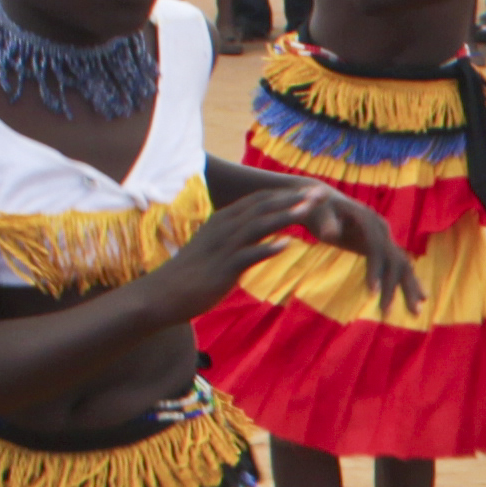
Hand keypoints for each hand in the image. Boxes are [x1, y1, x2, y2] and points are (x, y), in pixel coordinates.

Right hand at [175, 182, 409, 315]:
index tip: (312, 191)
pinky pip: (247, 255)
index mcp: (224, 221)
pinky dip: (267, 248)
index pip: (260, 201)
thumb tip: (269, 241)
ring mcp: (222, 247)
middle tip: (323, 193)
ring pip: (258, 225)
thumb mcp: (220, 253)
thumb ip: (244, 244)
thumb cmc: (192, 277)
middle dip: (294, 199)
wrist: (162, 295)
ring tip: (311, 210)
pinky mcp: (222, 268)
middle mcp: (224, 228)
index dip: (287, 195)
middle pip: (264, 207)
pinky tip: (287, 245)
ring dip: (286, 215)